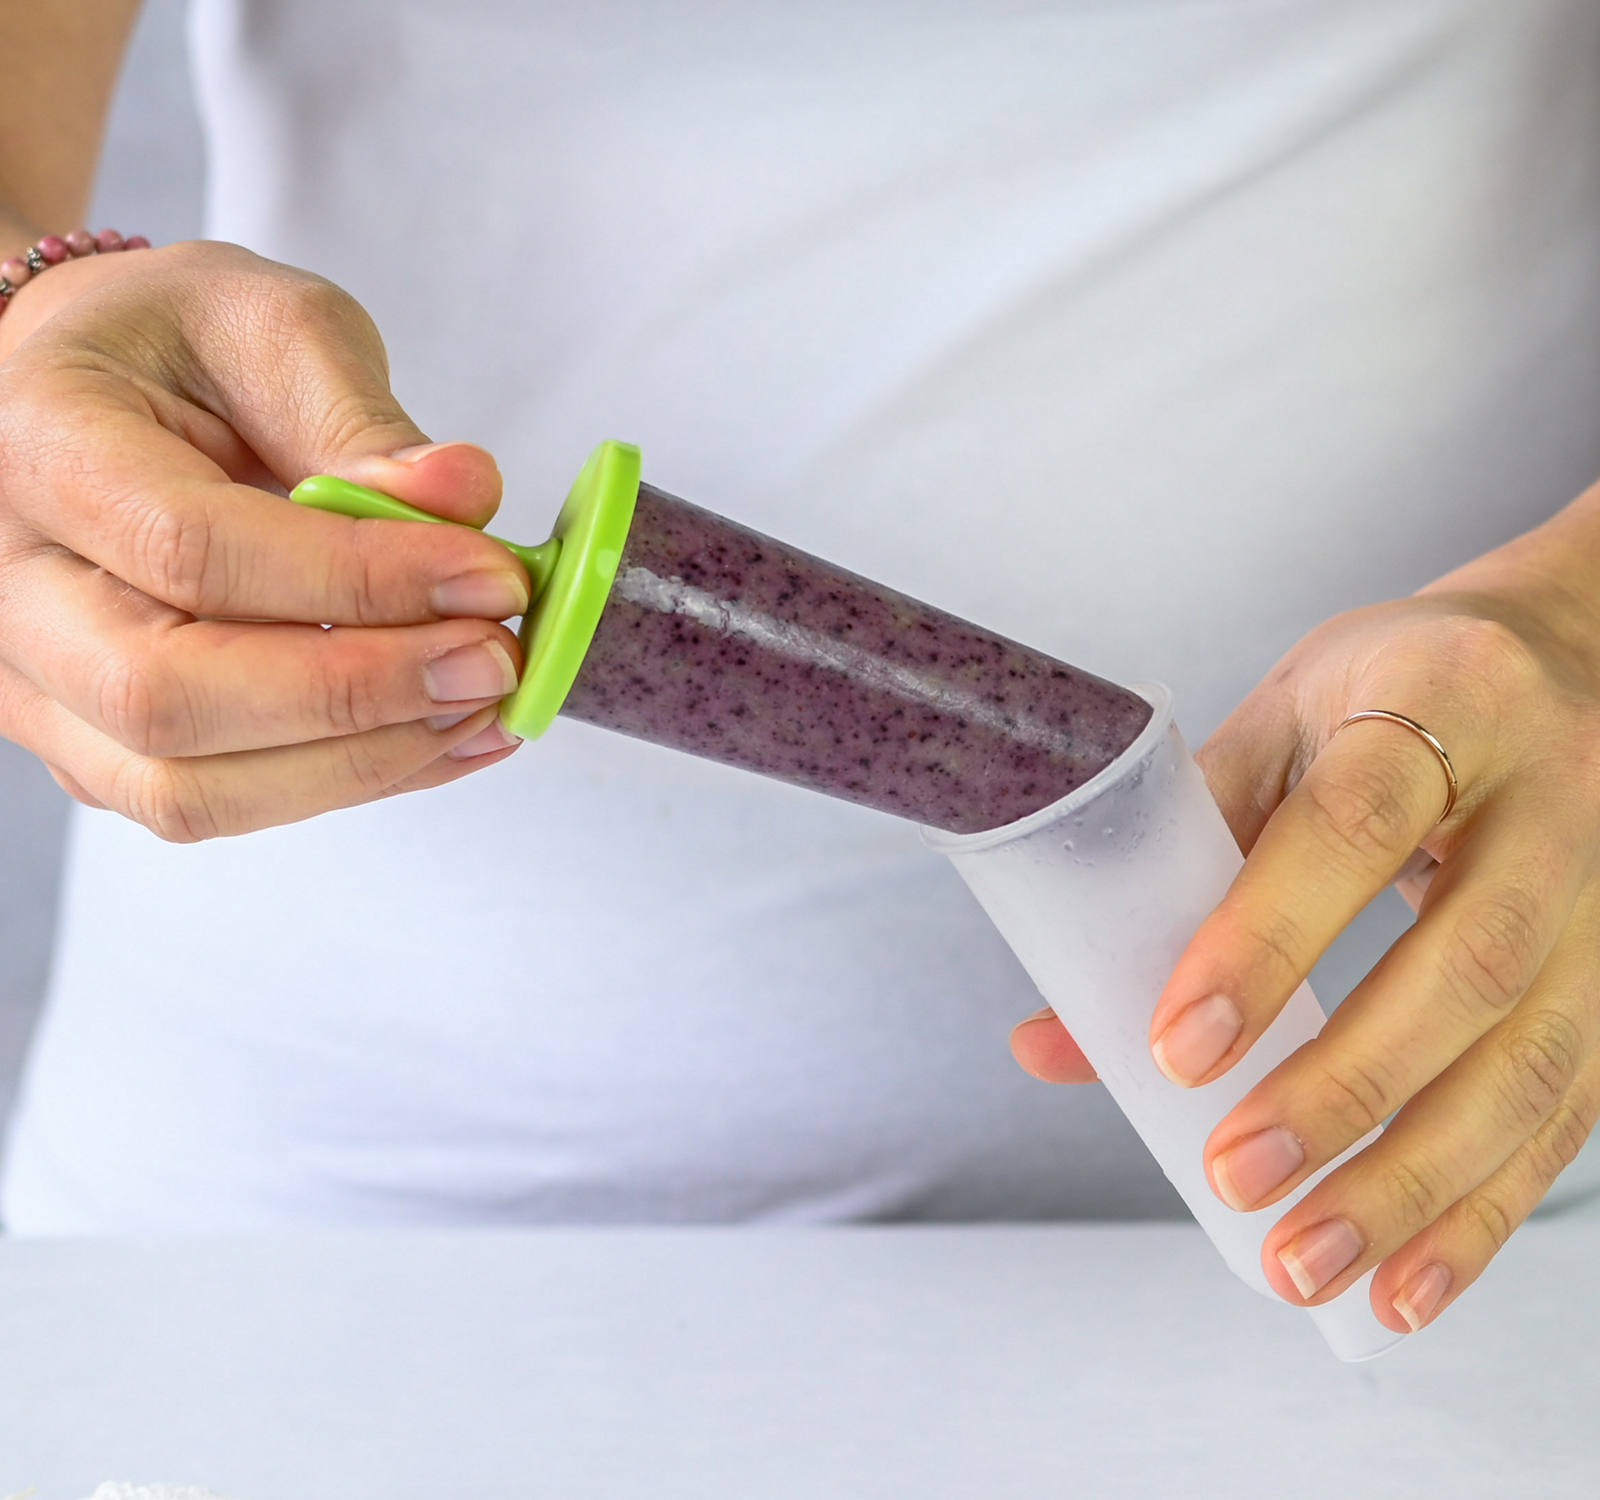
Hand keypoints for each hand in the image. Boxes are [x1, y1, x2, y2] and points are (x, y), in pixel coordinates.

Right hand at [0, 239, 528, 837]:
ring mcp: (41, 686)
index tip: (490, 577)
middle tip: (492, 660)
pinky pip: (221, 801)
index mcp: (40, 447)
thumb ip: (361, 420)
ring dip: (364, 762)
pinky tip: (445, 734)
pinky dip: (349, 780)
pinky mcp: (96, 747)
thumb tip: (462, 500)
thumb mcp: (274, 326)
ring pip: (191, 787)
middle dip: (359, 694)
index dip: (361, 581)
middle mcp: (12, 587)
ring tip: (483, 706)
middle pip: (170, 698)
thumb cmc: (175, 346)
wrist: (94, 389)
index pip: (194, 552)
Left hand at [1011, 489, 1599, 1334]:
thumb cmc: (1394, 690)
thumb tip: (1060, 1033)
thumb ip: (1172, 865)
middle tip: (1238, 1176)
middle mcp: (1555, 796)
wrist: (1566, 659)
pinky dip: (1482, 1209)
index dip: (1263, 940)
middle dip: (1344, 1088)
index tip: (1179, 1047)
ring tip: (1303, 1262)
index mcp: (1441, 699)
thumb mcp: (1281, 729)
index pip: (1352, 825)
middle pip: (1467, 962)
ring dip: (1413, 1184)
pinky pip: (1570, 1107)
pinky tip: (1406, 1282)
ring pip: (1533, 1058)